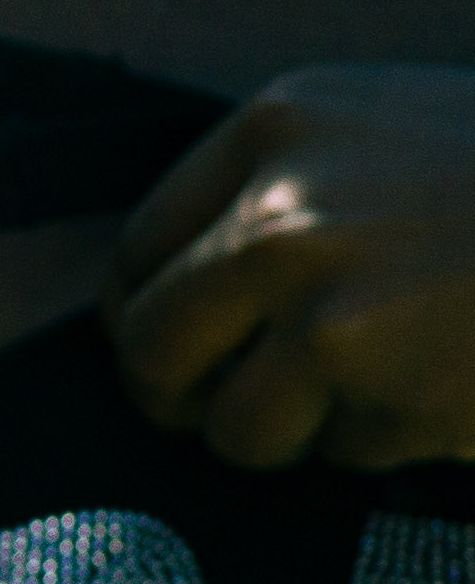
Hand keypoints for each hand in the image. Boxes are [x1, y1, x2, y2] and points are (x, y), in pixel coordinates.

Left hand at [108, 66, 474, 466]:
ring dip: (292, 433)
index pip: (139, 249)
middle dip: (181, 397)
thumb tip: (187, 284)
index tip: (164, 354)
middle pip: (151, 348)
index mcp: (277, 129)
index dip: (144, 319)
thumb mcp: (391, 129)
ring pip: (235, 424)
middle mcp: (279, 213)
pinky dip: (383, 446)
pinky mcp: (379, 388)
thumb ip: (288, 187)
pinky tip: (444, 394)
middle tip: (216, 416)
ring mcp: (325, 305)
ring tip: (368, 398)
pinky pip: (341, 453)